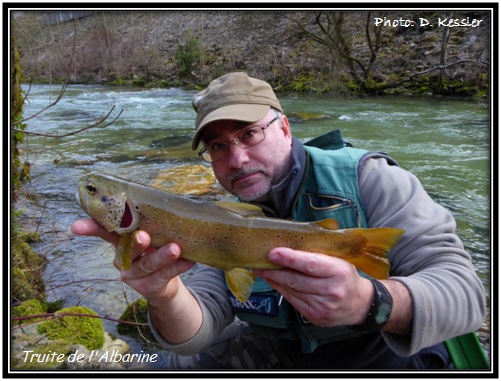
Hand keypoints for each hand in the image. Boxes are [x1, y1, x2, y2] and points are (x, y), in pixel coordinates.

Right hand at [70, 218, 194, 303]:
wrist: (166, 283)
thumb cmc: (157, 249)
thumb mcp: (153, 234)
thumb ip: (153, 222)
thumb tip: (166, 201)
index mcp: (121, 241)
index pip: (104, 232)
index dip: (91, 228)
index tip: (76, 227)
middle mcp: (123, 259)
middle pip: (127, 250)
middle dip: (136, 243)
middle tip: (144, 236)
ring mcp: (134, 275)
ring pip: (147, 265)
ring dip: (162, 256)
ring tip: (175, 249)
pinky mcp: (149, 287)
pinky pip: (164, 276)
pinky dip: (177, 267)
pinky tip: (189, 260)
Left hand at [253, 247, 373, 326]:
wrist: (359, 304)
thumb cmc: (345, 276)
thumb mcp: (339, 260)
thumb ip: (318, 253)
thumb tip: (289, 243)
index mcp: (339, 271)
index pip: (311, 264)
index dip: (290, 259)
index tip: (273, 253)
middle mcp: (332, 290)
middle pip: (296, 280)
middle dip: (275, 271)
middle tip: (259, 262)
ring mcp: (323, 306)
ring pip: (292, 291)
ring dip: (274, 280)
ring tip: (262, 270)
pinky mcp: (315, 316)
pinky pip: (292, 300)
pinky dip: (281, 290)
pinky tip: (274, 282)